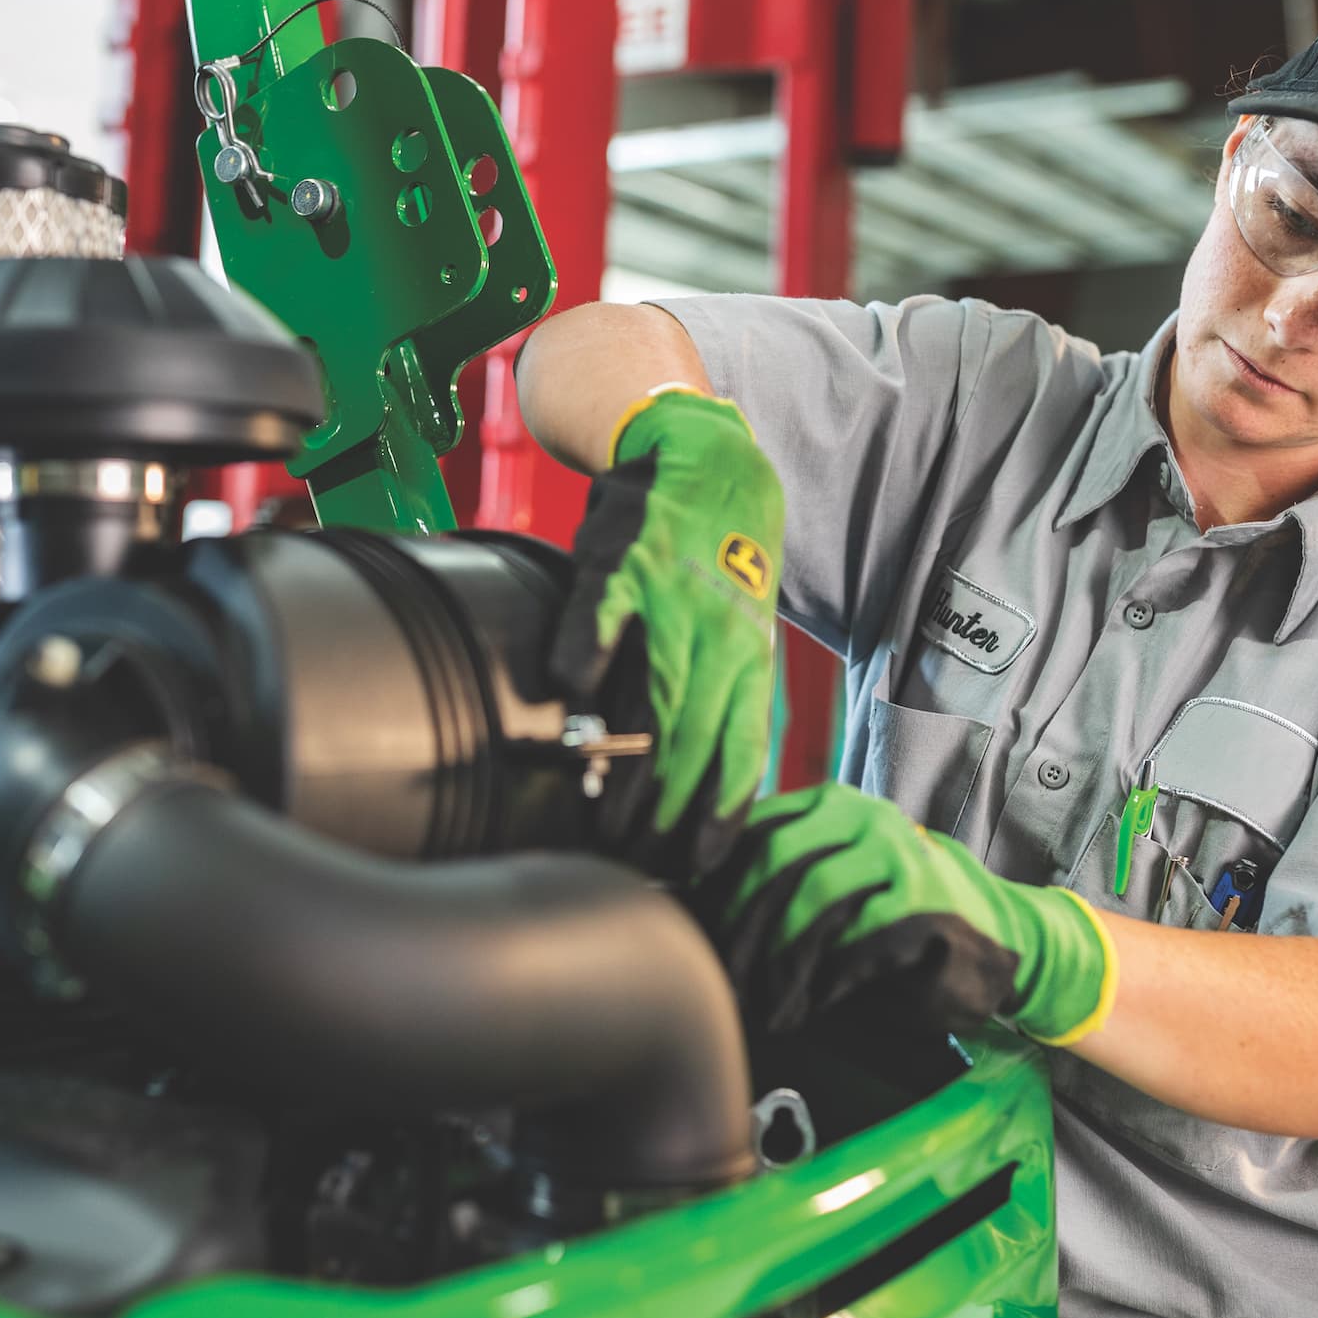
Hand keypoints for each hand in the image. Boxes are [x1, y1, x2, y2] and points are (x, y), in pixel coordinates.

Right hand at [551, 385, 783, 880]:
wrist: (711, 457)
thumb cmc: (723, 560)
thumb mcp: (742, 630)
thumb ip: (722, 695)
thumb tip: (707, 782)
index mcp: (750, 657)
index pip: (741, 748)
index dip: (720, 808)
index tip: (698, 860)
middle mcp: (717, 633)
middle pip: (693, 736)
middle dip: (664, 803)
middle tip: (632, 851)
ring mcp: (672, 597)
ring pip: (651, 689)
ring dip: (625, 755)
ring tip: (601, 809)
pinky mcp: (625, 560)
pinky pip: (605, 611)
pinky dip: (588, 649)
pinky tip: (568, 689)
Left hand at [695, 783, 1117, 1041]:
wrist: (996, 935)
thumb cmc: (900, 914)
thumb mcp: (836, 881)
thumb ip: (780, 881)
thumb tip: (698, 906)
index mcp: (831, 803)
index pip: (753, 832)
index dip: (717, 885)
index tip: (698, 932)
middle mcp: (863, 816)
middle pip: (775, 860)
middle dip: (744, 927)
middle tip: (728, 978)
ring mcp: (897, 852)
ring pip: (813, 897)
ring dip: (782, 958)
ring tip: (766, 1000)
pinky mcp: (925, 900)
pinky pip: (859, 938)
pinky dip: (829, 979)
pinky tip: (815, 1004)